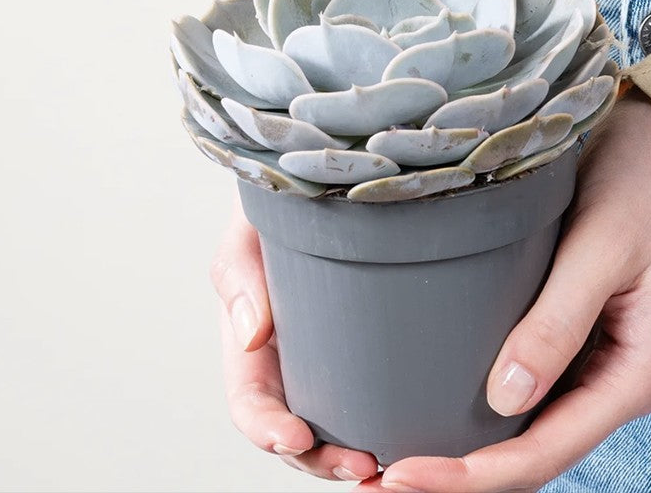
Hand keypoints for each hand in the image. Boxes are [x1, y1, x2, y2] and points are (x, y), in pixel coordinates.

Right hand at [211, 190, 380, 482]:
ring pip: (335, 428)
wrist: (318, 187)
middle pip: (295, 435)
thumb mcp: (248, 234)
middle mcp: (289, 364)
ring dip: (350, 456)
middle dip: (321, 460)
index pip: (251, 405)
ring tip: (384, 462)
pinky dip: (384, 426)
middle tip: (361, 464)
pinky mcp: (368, 353)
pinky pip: (370, 399)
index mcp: (254, 345)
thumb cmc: (275, 209)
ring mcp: (328, 363)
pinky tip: (411, 433)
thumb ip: (240, 276)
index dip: (268, 430)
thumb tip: (251, 335)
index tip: (297, 437)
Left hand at [362, 88, 650, 492]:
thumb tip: (503, 400)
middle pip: (535, 451)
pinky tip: (440, 408)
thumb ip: (557, 323)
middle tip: (383, 480)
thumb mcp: (602, 247)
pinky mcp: (577, 334)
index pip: (548, 448)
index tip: (406, 474)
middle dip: (463, 474)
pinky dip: (486, 411)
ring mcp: (599, 360)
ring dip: (470, 451)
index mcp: (640, 372)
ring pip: (530, 428)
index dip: (476, 474)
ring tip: (397, 458)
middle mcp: (619, 379)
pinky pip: (531, 389)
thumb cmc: (643, 184)